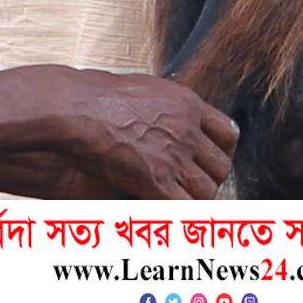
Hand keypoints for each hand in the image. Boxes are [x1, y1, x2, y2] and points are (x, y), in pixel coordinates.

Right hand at [40, 69, 239, 199]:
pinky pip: (184, 206)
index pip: (229, 133)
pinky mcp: (155, 180)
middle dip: (211, 178)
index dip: (222, 150)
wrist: (73, 107)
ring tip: (181, 202)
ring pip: (207, 190)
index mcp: (188, 105)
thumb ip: (164, 106)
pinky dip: (180, 213)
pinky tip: (168, 212)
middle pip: (221, 165)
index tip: (211, 159)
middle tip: (195, 185)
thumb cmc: (94, 95)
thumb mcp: (143, 89)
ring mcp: (174, 156)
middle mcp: (187, 130)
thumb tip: (165, 116)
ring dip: (196, 199)